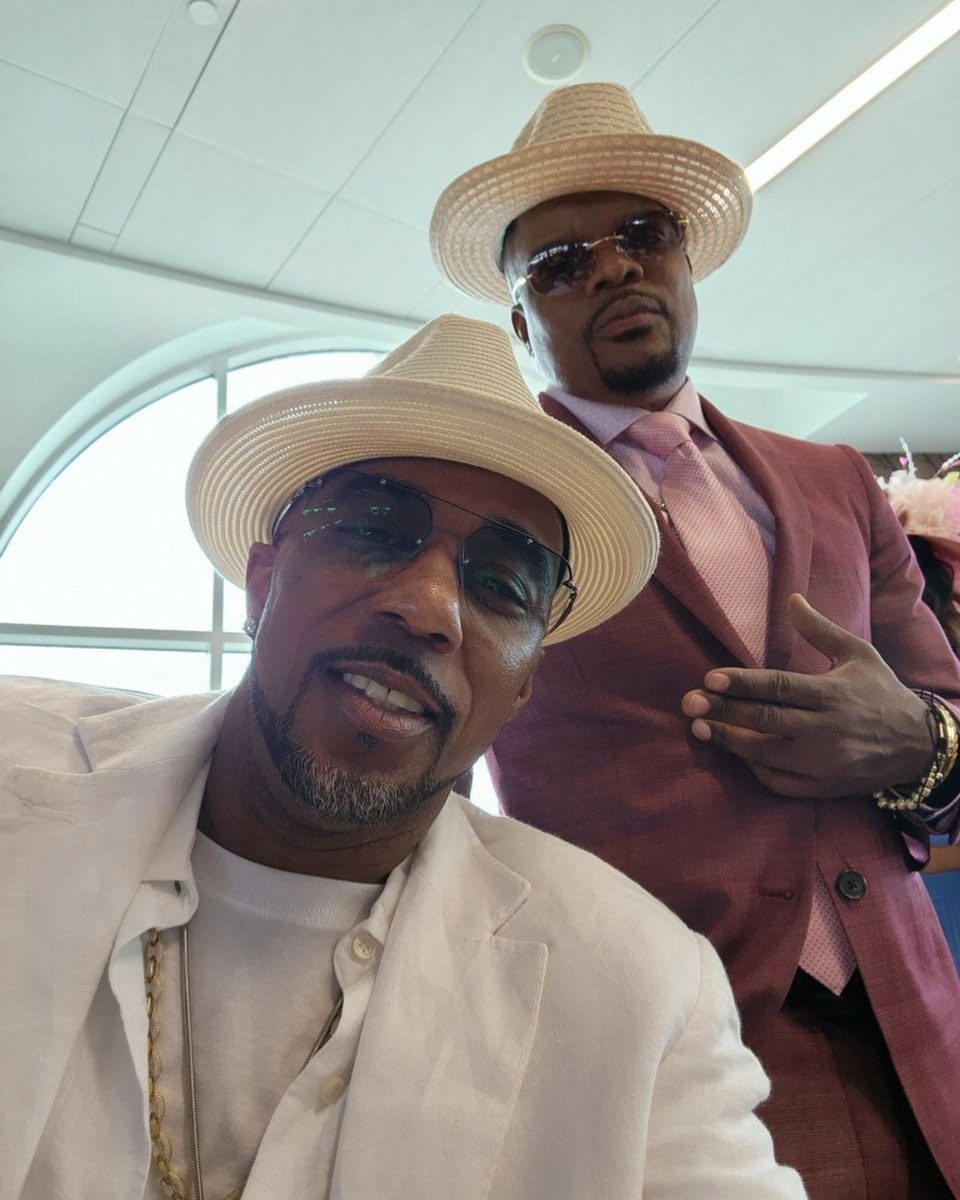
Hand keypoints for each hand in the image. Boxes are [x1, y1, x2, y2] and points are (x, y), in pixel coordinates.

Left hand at [680, 594, 933, 798]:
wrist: (919, 745)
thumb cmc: (880, 692)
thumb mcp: (858, 654)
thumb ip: (820, 630)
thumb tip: (791, 598)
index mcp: (832, 694)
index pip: (780, 687)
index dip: (743, 683)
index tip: (710, 678)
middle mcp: (827, 731)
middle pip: (766, 721)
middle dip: (724, 712)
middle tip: (690, 704)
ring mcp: (825, 764)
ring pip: (767, 755)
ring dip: (730, 742)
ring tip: (698, 729)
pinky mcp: (824, 789)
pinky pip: (781, 784)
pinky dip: (755, 770)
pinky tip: (734, 755)